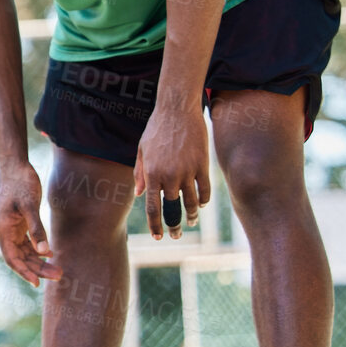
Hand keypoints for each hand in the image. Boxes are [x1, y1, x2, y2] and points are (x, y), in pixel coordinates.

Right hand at [0, 159, 60, 287]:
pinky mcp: (20, 223)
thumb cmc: (21, 183)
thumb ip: (37, 228)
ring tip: (58, 271)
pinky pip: (28, 242)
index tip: (37, 284)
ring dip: (40, 262)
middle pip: (21, 258)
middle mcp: (6, 232)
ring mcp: (12, 228)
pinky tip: (51, 253)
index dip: (24, 272)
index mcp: (3, 230)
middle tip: (58, 276)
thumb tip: (44, 251)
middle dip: (38, 269)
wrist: (16, 166)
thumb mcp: (30, 206)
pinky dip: (39, 250)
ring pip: (26, 252)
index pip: (13, 259)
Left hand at [135, 100, 209, 238]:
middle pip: (173, 209)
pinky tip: (201, 205)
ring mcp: (188, 171)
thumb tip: (141, 194)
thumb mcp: (142, 150)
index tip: (158, 236)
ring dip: (191, 216)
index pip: (153, 207)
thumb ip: (140, 174)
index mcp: (152, 174)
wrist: (177, 110)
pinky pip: (205, 190)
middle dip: (174, 226)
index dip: (155, 225)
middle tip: (175, 236)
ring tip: (190, 222)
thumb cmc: (156, 129)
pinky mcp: (202, 165)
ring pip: (192, 202)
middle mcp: (170, 176)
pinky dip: (204, 200)